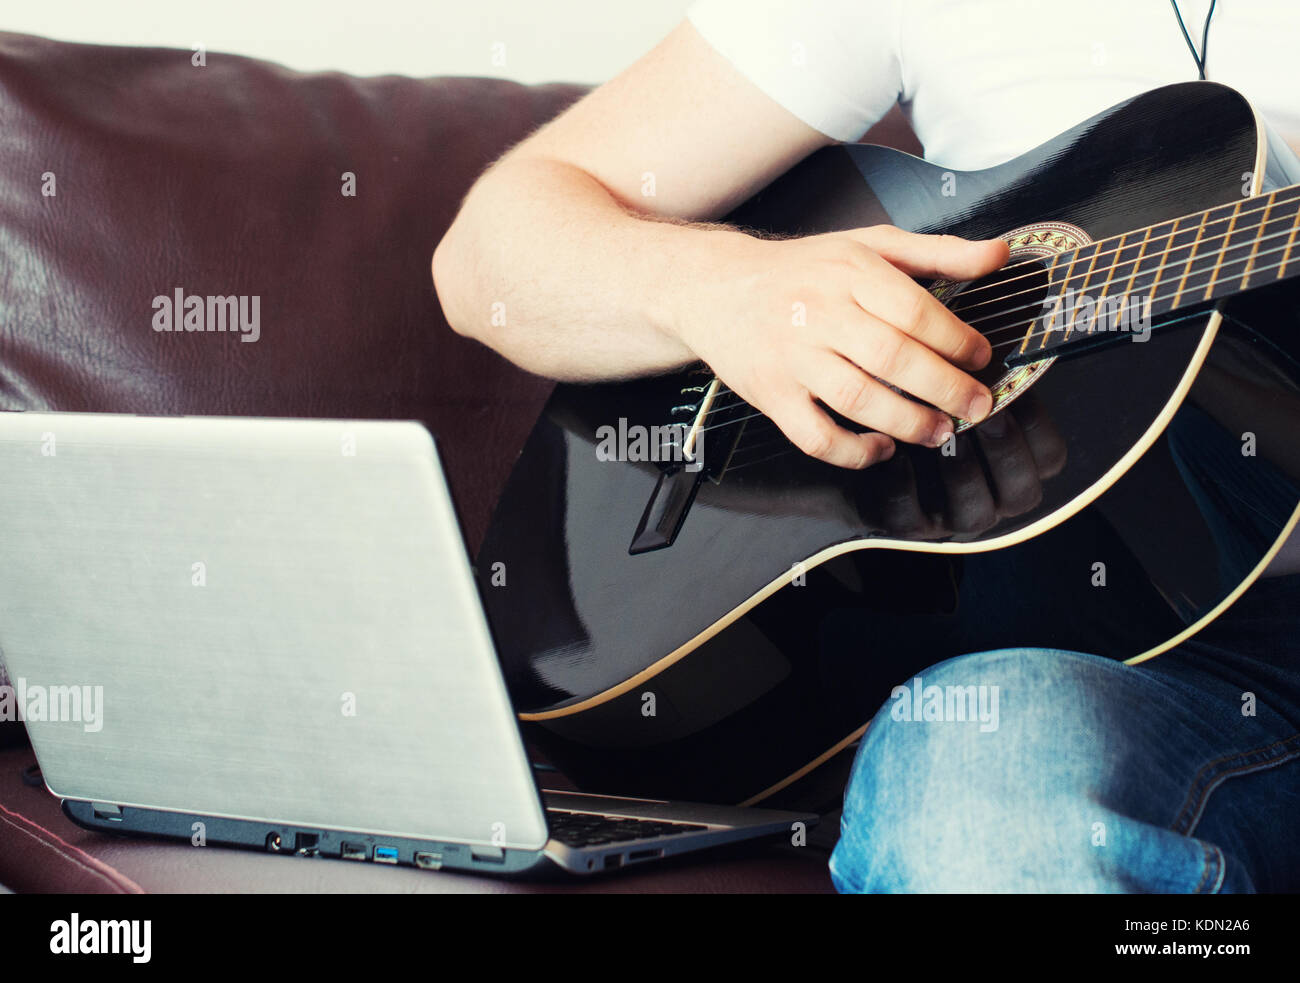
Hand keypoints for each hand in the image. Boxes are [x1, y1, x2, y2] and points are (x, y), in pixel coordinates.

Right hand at [671, 225, 1007, 468]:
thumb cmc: (800, 271)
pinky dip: (853, 451)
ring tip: (939, 432)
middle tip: (977, 406)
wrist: (715, 287)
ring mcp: (791, 358)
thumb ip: (937, 252)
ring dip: (908, 423)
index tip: (980, 358)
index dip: (956, 340)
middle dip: (945, 389)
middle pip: (892, 357)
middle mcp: (819, 313)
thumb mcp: (867, 245)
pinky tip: (880, 448)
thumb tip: (998, 255)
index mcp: (848, 272)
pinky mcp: (771, 395)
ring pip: (857, 399)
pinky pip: (815, 435)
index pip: (913, 310)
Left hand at [861, 395, 1066, 540]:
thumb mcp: (950, 390)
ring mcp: (950, 518)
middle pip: (1022, 493)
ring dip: (963, 471)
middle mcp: (990, 499)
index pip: (1049, 457)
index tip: (1018, 388)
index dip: (1038, 425)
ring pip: (974, 514)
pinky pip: (910, 517)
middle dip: (1006, 451)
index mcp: (1012, 466)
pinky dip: (904, 485)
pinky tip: (896, 451)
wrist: (858, 442)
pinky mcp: (906, 525)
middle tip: (987, 415)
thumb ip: (976, 383)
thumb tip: (999, 352)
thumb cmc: (917, 405)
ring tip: (946, 434)